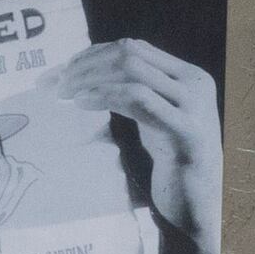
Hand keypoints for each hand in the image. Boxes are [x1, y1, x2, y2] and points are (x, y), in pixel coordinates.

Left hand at [56, 39, 222, 253]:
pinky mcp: (185, 130)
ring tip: (65, 93)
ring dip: (91, 79)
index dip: (94, 54)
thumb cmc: (172, 166)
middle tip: (56, 83)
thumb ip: (137, 95)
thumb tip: (92, 78)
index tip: (63, 70)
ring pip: (132, 71)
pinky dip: (105, 96)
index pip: (135, 48)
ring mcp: (193, 105)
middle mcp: (195, 83)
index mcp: (188, 76)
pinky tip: (82, 103)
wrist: (198, 205)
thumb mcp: (155, 120)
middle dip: (86, 64)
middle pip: (130, 54)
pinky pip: (138, 99)